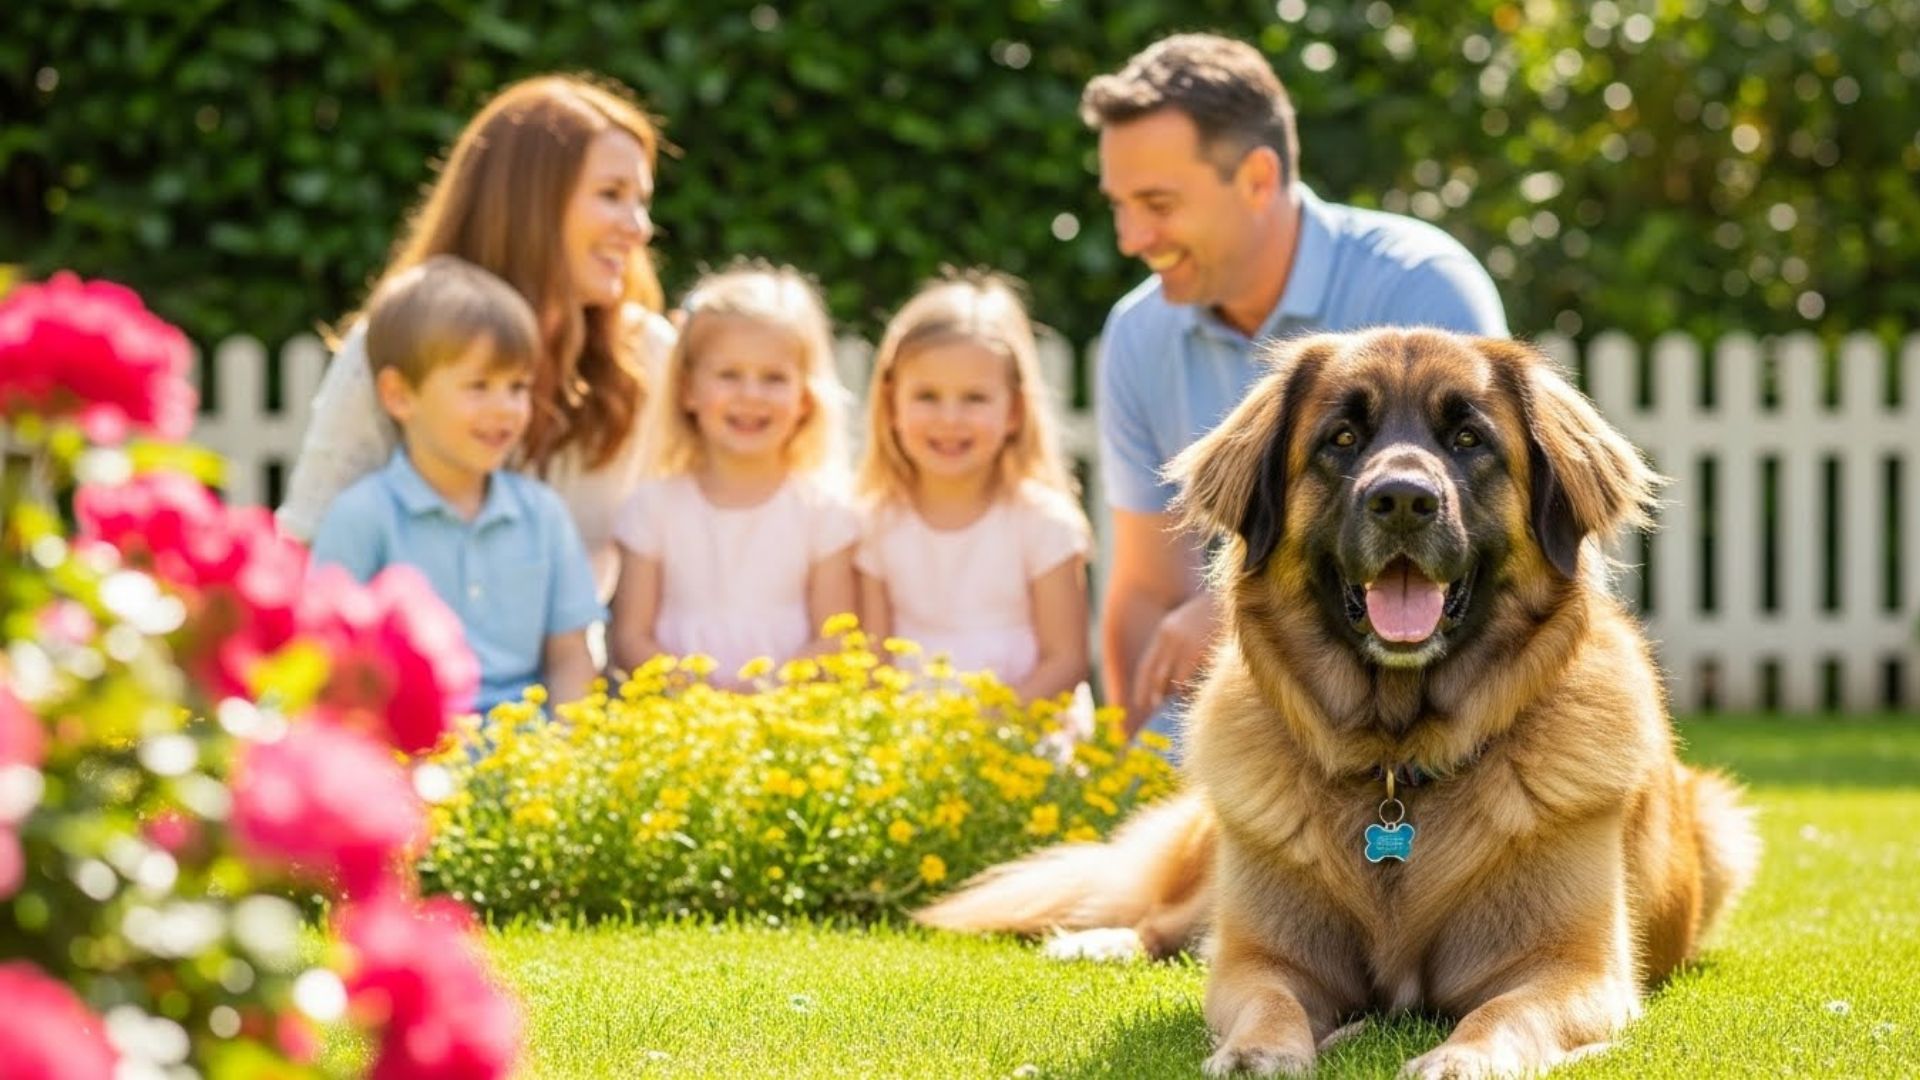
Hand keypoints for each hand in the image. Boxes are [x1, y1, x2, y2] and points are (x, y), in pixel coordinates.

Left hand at [1128, 591, 1219, 722]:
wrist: (1238, 595)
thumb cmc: (1222, 609)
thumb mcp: (1193, 620)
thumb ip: (1181, 639)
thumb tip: (1177, 668)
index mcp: (1166, 629)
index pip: (1147, 663)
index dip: (1142, 685)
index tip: (1140, 701)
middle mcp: (1169, 637)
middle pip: (1155, 674)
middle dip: (1153, 693)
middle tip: (1153, 708)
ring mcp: (1183, 644)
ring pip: (1172, 680)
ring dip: (1176, 693)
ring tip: (1182, 700)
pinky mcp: (1197, 652)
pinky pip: (1188, 681)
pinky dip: (1189, 691)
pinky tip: (1196, 695)